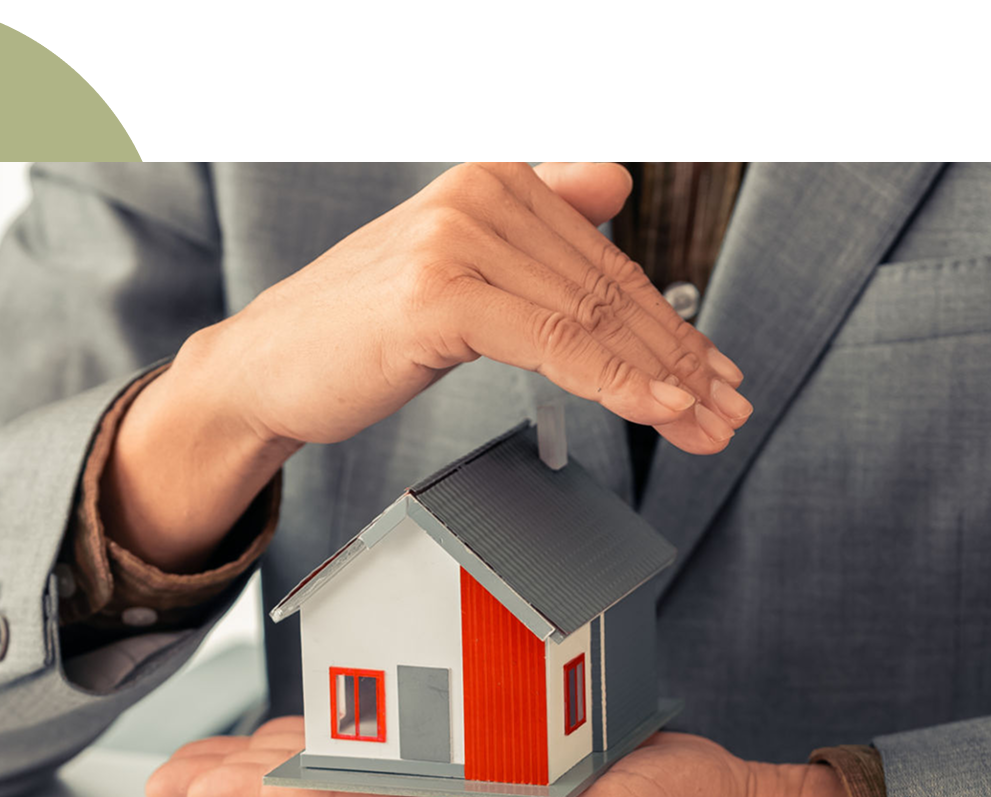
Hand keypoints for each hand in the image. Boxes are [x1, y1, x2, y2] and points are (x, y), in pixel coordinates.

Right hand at [104, 162, 750, 569]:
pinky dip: (616, 382)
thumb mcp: (450, 263)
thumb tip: (614, 183)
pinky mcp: (442, 292)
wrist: (264, 369)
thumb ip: (533, 220)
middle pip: (606, 291)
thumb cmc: (352, 332)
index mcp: (492, 179)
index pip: (602, 262)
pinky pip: (554, 344)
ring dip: (663, 380)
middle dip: (679, 359)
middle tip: (726, 408)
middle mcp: (481, 192)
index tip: (712, 371)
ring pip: (590, 320)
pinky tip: (658, 409)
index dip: (667, 323)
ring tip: (706, 424)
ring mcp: (460, 238)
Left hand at [146, 718, 871, 796]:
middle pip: (322, 787)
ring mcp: (468, 782)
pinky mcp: (496, 752)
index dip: (254, 789)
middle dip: (242, 779)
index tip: (188, 782)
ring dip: (285, 754)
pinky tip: (336, 713)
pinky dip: (358, 722)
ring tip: (224, 749)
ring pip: (354, 763)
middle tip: (173, 770)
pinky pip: (407, 736)